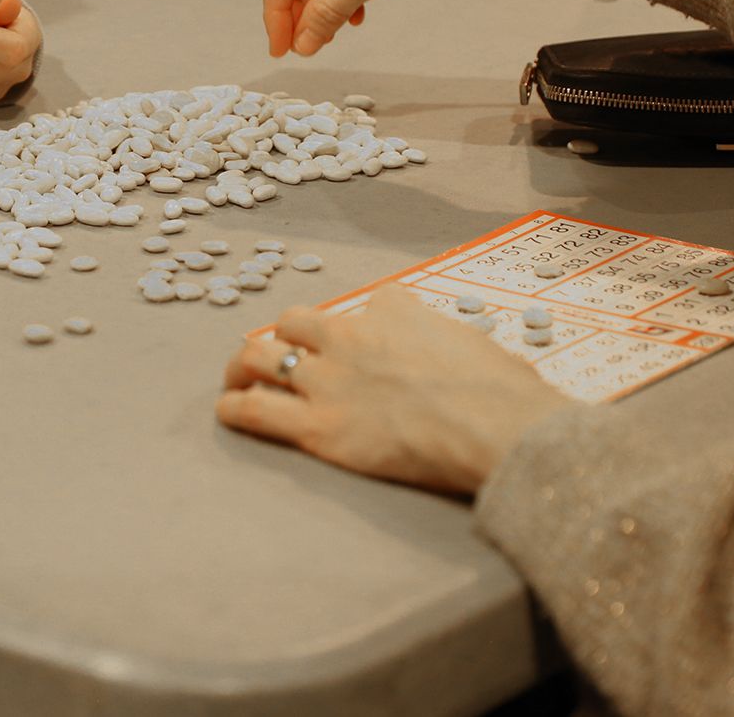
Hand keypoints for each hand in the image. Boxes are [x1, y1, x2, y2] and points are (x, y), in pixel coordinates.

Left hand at [217, 285, 571, 493]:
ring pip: (261, 356)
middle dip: (285, 336)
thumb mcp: (479, 343)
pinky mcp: (317, 426)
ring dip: (243, 365)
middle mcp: (351, 336)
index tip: (363, 343)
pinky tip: (228, 410)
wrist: (498, 427)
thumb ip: (449, 344)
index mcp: (393, 308)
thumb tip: (459, 359)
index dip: (361, 326)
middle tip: (279, 353)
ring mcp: (328, 380)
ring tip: (236, 376)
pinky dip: (234, 407)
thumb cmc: (505, 393)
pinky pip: (255, 409)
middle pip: (295, 322)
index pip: (364, 304)